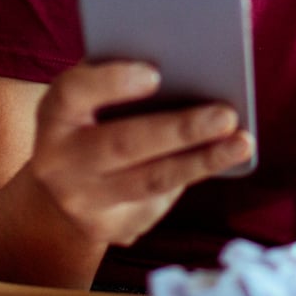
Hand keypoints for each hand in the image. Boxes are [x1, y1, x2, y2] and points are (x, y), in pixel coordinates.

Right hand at [22, 60, 251, 247]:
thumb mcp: (89, 98)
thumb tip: (186, 66)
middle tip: (226, 115)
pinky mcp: (110, 230)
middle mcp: (58, 164)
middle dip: (178, 130)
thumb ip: (118, 80)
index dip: (112, 82)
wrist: (63, 186)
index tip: (155, 73)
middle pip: (122, 145)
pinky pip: (159, 202)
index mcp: (53, 116)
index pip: (73, 94)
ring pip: (150, 181)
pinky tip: (221, 158)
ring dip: (201, 161)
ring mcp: (82, 203)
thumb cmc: (91, 121)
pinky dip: (193, 175)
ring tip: (242, 143)